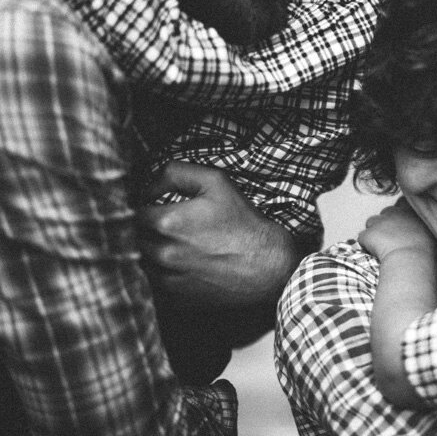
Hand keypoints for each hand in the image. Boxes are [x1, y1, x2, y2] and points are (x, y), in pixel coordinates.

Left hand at [137, 162, 299, 307]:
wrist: (269, 265)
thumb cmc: (244, 222)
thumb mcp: (216, 181)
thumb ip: (175, 172)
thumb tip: (148, 183)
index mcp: (168, 222)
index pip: (131, 210)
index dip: (140, 205)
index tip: (150, 204)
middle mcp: (163, 253)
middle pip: (131, 237)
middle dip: (140, 228)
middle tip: (158, 223)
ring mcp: (168, 279)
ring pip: (138, 262)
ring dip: (146, 251)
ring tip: (167, 243)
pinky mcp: (176, 299)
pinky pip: (152, 285)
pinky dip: (157, 273)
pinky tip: (176, 265)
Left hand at [358, 198, 436, 260]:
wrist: (410, 261)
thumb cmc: (427, 252)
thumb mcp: (436, 235)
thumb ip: (431, 228)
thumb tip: (433, 231)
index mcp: (410, 211)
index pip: (402, 204)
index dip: (400, 215)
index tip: (403, 225)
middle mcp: (394, 212)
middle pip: (385, 212)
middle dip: (386, 222)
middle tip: (393, 239)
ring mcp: (379, 222)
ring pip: (371, 222)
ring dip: (375, 232)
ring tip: (382, 247)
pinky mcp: (368, 234)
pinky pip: (363, 238)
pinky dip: (367, 245)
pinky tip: (375, 254)